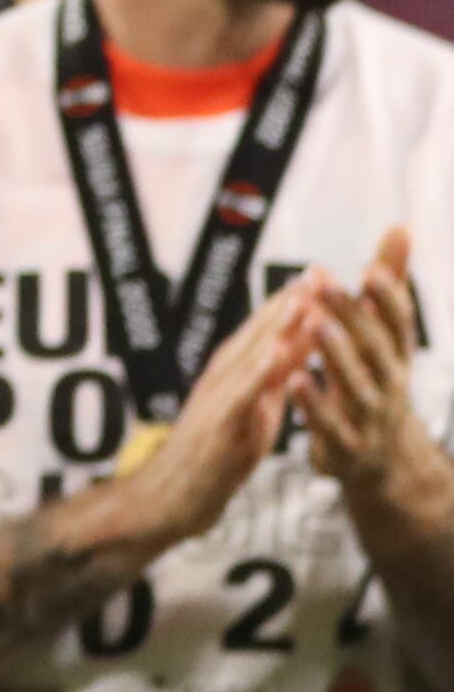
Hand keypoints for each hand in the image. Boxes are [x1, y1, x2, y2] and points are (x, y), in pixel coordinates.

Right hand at [117, 274, 326, 546]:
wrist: (168, 499)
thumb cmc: (213, 458)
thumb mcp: (253, 410)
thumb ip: (274, 378)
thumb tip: (303, 345)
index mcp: (229, 376)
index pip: (262, 332)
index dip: (290, 303)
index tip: (318, 275)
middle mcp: (219, 381)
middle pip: (256, 335)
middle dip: (287, 304)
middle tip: (316, 273)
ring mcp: (215, 402)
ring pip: (248, 358)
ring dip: (274, 328)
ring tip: (301, 300)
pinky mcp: (216, 427)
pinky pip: (240, 395)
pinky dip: (258, 371)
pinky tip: (277, 353)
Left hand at [302, 228, 453, 528]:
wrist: (380, 463)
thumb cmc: (374, 383)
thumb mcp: (383, 338)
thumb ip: (386, 287)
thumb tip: (400, 228)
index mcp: (397, 357)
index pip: (399, 323)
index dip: (388, 297)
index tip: (371, 267)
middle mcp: (390, 384)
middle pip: (376, 348)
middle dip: (352, 315)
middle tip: (325, 284)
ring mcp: (370, 417)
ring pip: (356, 384)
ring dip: (335, 354)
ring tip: (313, 325)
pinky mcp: (346, 445)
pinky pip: (329, 423)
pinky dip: (312, 402)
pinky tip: (291, 380)